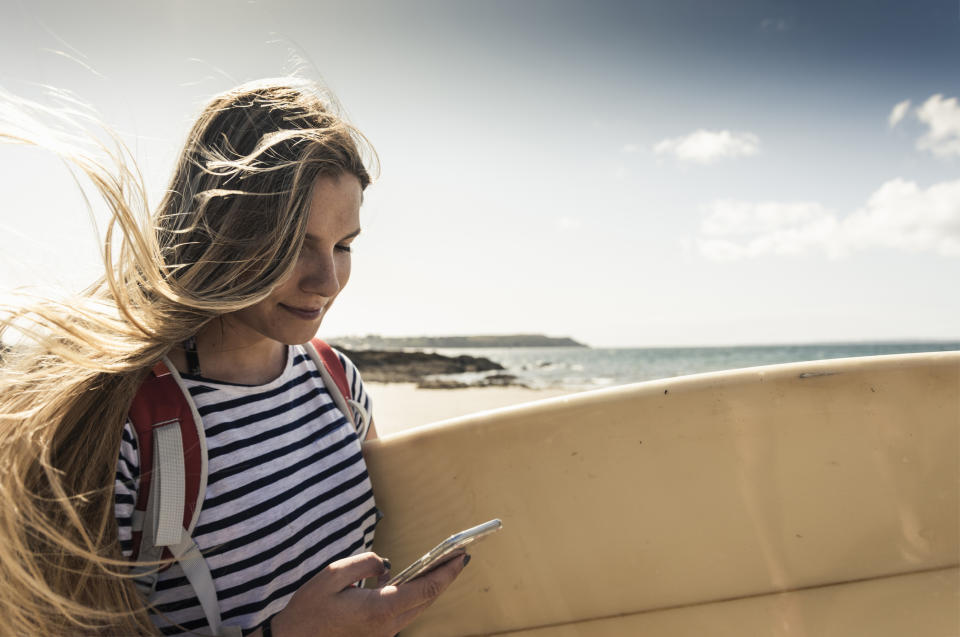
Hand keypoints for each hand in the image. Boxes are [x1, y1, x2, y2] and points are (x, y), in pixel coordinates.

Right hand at [266, 551, 468, 636]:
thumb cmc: (308, 610)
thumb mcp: (333, 575)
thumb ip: (365, 563)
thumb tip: (386, 564)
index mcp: (380, 609)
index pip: (426, 589)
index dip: (447, 572)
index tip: (462, 556)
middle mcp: (388, 626)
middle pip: (427, 600)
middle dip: (445, 577)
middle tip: (458, 556)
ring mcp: (383, 635)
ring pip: (417, 609)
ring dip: (431, 587)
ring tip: (441, 566)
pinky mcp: (377, 636)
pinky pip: (404, 614)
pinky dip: (415, 597)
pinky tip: (415, 582)